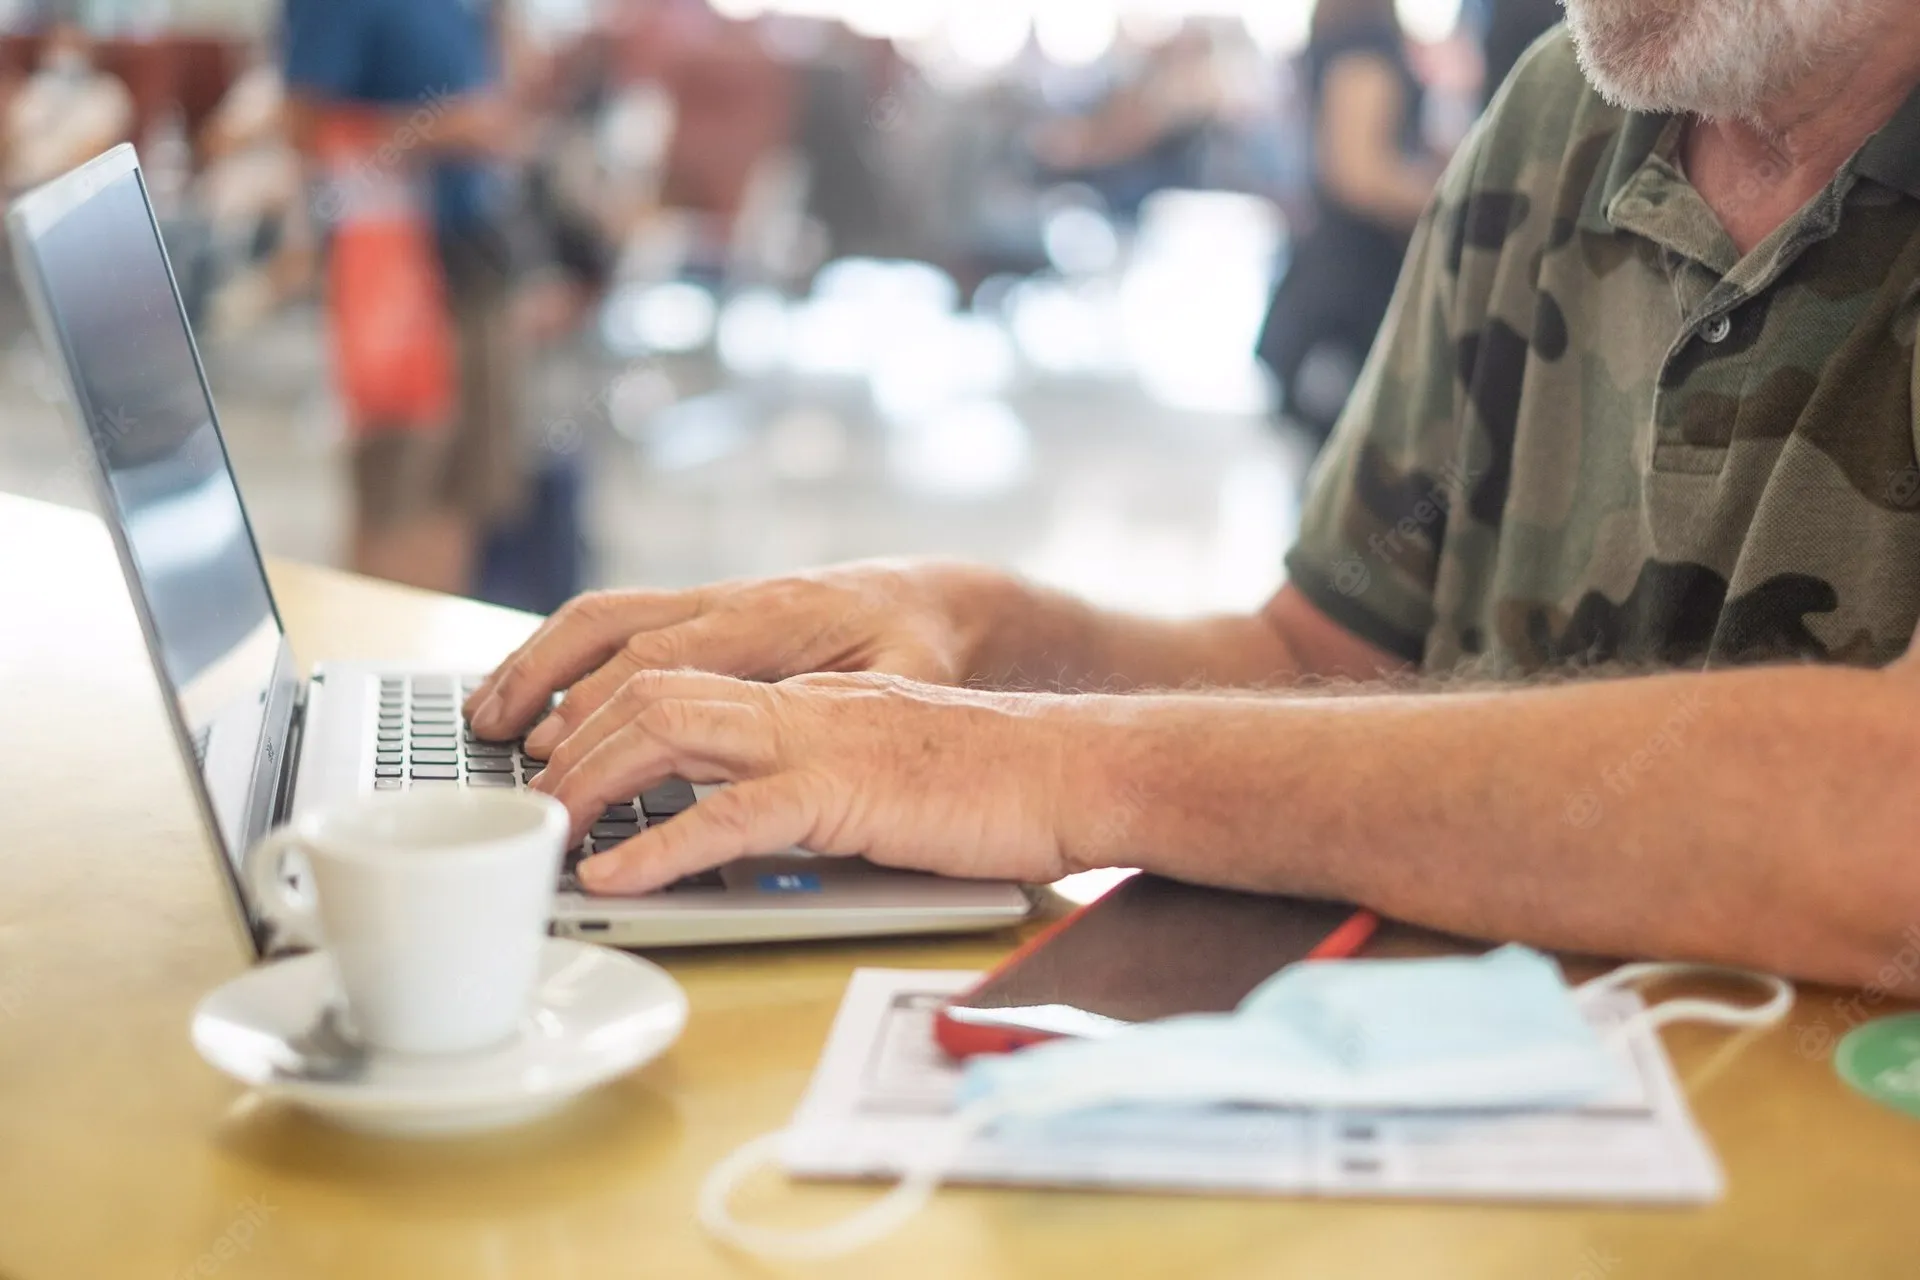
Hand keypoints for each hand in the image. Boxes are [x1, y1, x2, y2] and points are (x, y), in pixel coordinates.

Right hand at [465, 561, 1006, 755]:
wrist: (931, 600)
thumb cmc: (921, 646)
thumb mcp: (914, 679)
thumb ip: (870, 708)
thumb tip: (834, 747)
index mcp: (774, 618)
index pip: (668, 659)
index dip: (605, 706)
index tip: (559, 754)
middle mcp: (728, 601)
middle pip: (612, 629)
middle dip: (547, 686)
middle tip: (497, 748)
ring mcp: (708, 602)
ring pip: (600, 618)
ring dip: (535, 664)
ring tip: (483, 719)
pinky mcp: (700, 614)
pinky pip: (614, 624)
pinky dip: (558, 657)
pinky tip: (527, 698)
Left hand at [527, 669, 1096, 894]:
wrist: (1078, 767)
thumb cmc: (997, 783)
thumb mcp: (886, 774)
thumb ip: (817, 788)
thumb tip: (747, 833)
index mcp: (807, 697)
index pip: (676, 681)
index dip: (601, 718)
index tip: (558, 765)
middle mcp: (800, 702)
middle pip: (650, 692)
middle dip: (573, 744)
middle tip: (528, 803)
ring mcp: (819, 737)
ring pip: (668, 729)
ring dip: (590, 780)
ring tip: (544, 832)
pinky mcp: (845, 789)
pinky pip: (729, 813)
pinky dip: (657, 846)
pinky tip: (613, 877)